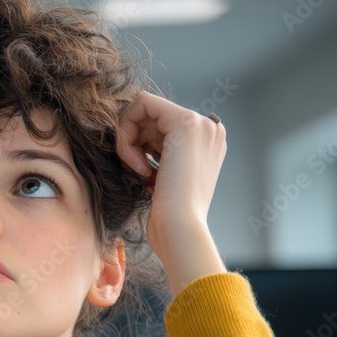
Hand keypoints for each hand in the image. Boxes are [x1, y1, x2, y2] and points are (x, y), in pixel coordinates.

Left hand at [116, 92, 227, 293]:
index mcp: (207, 142)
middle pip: (150, 115)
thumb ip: (161, 155)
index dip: (140, 142)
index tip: (139, 169)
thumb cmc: (169, 217)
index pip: (161, 123)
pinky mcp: (184, 122)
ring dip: (129, 142)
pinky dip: (127, 136)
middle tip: (134, 172)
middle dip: (132, 142)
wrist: (181, 230)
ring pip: (143, 110)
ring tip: (139, 172)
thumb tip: (138, 141)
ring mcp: (200, 123)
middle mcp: (209, 128)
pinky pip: (140, 106)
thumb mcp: (165, 178)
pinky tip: (138, 166)